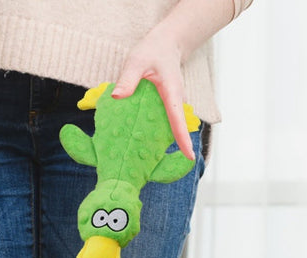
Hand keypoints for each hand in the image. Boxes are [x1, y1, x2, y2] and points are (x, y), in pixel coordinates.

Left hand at [113, 29, 195, 159]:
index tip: (189, 156)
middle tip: (153, 162)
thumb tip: (117, 97)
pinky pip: (165, 122)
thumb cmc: (153, 50)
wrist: (168, 45)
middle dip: (170, 146)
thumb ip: (127, 78)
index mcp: (171, 93)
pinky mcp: (169, 108)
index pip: (178, 118)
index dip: (183, 138)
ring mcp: (174, 106)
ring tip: (144, 155)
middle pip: (175, 129)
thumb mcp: (137, 60)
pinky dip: (154, 130)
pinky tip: (140, 136)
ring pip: (170, 127)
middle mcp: (176, 102)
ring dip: (160, 140)